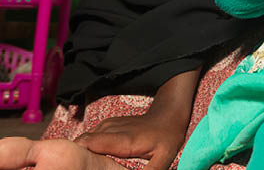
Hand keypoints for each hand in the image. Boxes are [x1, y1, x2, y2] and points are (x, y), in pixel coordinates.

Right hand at [75, 68, 200, 169]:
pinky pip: (90, 138)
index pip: (88, 143)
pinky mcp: (107, 125)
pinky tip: (96, 159)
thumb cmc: (167, 137)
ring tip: (90, 166)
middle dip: (79, 158)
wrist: (168, 115)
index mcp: (122, 139)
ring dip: (83, 154)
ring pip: (83, 140)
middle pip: (82, 143)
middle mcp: (111, 129)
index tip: (80, 168)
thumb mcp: (164, 157)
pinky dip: (88, 149)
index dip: (79, 156)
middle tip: (84, 169)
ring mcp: (108, 125)